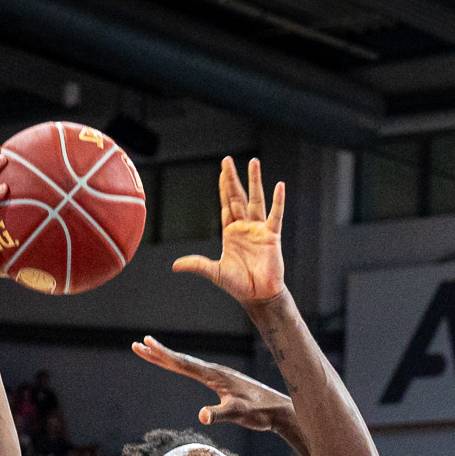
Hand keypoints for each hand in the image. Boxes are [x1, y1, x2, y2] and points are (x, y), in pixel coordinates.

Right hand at [131, 336, 307, 455]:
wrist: (277, 409)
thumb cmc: (259, 412)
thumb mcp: (238, 414)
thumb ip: (220, 414)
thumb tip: (203, 415)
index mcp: (214, 375)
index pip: (182, 364)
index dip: (163, 355)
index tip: (146, 344)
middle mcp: (214, 372)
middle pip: (180, 361)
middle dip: (158, 353)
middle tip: (137, 344)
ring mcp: (218, 376)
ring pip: (186, 365)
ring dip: (167, 358)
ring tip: (151, 352)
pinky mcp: (222, 382)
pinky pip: (195, 371)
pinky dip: (181, 367)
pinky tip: (178, 366)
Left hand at [173, 158, 284, 306]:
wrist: (258, 295)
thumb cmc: (238, 284)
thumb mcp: (214, 272)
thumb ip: (197, 264)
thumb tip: (175, 266)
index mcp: (230, 233)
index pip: (226, 205)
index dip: (223, 188)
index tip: (221, 172)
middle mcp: (244, 227)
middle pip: (237, 197)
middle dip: (233, 179)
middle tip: (228, 160)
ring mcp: (258, 230)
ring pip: (256, 200)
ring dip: (255, 181)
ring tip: (254, 162)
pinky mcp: (272, 236)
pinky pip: (275, 215)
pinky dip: (278, 201)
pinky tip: (279, 185)